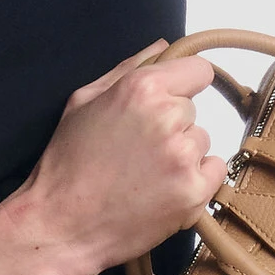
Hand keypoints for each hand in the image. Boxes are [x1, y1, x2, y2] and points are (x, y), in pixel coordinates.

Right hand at [10, 40, 228, 274]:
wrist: (61, 226)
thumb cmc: (66, 164)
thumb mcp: (83, 103)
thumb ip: (128, 70)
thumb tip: (163, 48)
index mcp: (141, 89)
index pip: (198, 70)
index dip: (184, 86)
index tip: (170, 102)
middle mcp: (167, 118)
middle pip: (193, 112)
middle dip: (172, 126)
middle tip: (137, 151)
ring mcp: (182, 157)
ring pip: (201, 143)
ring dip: (181, 156)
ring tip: (144, 175)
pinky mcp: (193, 193)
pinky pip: (213, 173)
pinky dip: (194, 182)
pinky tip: (161, 191)